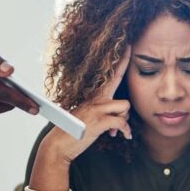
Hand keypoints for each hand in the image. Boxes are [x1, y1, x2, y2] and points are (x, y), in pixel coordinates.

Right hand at [41, 47, 132, 163]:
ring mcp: (97, 109)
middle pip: (118, 80)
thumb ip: (101, 112)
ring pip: (125, 106)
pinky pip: (122, 122)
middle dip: (126, 68)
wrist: (59, 144)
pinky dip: (125, 131)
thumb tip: (118, 118)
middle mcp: (95, 99)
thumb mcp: (86, 116)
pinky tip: (124, 136)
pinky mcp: (99, 121)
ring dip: (125, 119)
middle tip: (130, 49)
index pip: (109, 75)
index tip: (128, 46)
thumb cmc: (72, 132)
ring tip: (118, 129)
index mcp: (93, 97)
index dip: (120, 61)